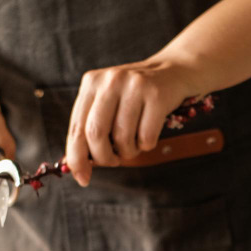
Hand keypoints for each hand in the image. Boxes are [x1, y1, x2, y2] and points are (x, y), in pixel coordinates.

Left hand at [65, 55, 201, 185]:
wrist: (173, 72)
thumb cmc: (136, 96)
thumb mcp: (109, 101)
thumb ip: (91, 126)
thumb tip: (77, 167)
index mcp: (92, 83)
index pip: (77, 127)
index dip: (77, 157)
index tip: (82, 178)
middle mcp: (110, 81)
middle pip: (95, 133)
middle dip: (104, 158)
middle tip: (114, 161)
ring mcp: (134, 86)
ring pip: (122, 138)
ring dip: (129, 152)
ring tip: (134, 144)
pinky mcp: (157, 95)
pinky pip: (146, 137)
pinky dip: (147, 145)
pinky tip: (148, 135)